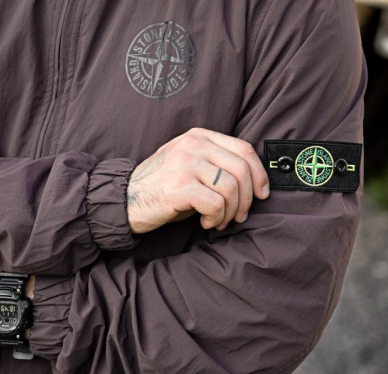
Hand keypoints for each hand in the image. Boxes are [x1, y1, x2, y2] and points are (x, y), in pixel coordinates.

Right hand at [126, 127, 269, 233]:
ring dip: (231, 212)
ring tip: (219, 221)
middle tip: (240, 216)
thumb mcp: (189, 166)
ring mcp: (185, 164)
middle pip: (241, 169)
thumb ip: (215, 164)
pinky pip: (216, 204)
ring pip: (230, 188)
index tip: (262, 194)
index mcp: (199, 137)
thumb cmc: (161, 188)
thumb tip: (253, 183)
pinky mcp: (179, 186)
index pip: (244, 149)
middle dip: (248, 199)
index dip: (260, 174)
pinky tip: (205, 222)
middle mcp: (193, 145)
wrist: (125, 200)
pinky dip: (216, 218)